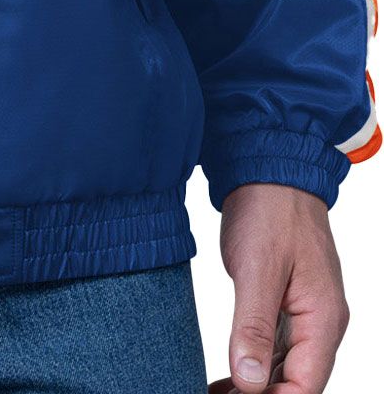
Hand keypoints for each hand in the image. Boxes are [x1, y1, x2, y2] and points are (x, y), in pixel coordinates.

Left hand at [209, 184, 348, 393]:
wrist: (270, 168)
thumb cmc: (269, 211)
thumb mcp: (257, 269)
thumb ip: (254, 327)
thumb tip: (251, 383)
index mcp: (323, 319)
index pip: (306, 387)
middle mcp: (322, 323)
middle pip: (298, 383)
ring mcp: (307, 313)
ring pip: (287, 369)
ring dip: (257, 385)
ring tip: (217, 392)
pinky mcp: (289, 302)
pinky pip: (279, 347)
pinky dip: (256, 363)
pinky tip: (230, 375)